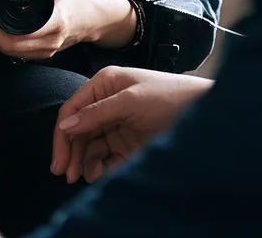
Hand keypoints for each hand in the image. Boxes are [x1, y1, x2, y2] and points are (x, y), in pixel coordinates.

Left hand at [0, 0, 133, 60]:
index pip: (16, 35)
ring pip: (14, 53)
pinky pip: (21, 54)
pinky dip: (8, 44)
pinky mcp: (47, 51)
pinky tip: (3, 30)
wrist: (100, 16)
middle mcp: (51, 39)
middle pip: (9, 48)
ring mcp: (49, 49)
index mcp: (55, 21)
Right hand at [51, 66, 211, 182]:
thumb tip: (66, 125)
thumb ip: (97, 112)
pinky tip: (100, 173)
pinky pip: (106, 156)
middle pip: (78, 130)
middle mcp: (106, 103)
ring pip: (90, 145)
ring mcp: (116, 123)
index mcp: (103, 85)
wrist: (202, 110)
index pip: (72, 110)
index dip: (62, 135)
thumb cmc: (168, 96)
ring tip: (87, 176)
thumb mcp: (131, 100)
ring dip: (85, 161)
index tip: (59, 161)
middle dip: (72, 152)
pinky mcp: (126, 142)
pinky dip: (100, 166)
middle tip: (67, 175)